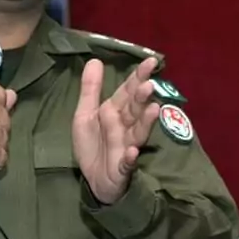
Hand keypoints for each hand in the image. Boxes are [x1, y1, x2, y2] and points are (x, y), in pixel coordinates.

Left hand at [72, 57, 159, 204]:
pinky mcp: (122, 167)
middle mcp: (124, 127)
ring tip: (153, 109)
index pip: (127, 91)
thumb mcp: (85, 114)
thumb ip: (90, 89)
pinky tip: (132, 152)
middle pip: (135, 109)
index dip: (138, 76)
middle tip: (149, 85)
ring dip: (145, 122)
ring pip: (138, 132)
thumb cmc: (93, 144)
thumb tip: (95, 59)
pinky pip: (127, 163)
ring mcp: (126, 146)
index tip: (150, 61)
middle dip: (142, 97)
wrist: (93, 179)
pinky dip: (130, 158)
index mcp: (115, 112)